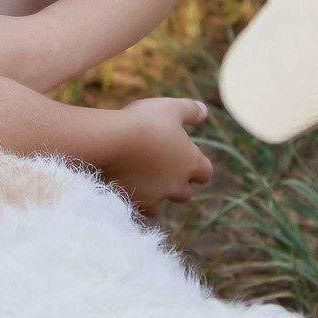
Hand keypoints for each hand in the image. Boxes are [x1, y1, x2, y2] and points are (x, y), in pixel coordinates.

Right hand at [104, 97, 214, 217]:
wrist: (112, 142)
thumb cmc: (144, 122)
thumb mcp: (170, 108)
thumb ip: (190, 110)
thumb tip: (204, 111)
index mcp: (191, 162)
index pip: (205, 173)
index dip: (196, 167)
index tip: (184, 158)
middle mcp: (178, 184)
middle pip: (185, 192)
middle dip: (176, 183)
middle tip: (160, 168)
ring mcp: (157, 197)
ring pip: (162, 204)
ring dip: (156, 195)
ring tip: (141, 180)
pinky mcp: (137, 203)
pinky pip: (141, 209)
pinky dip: (137, 201)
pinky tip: (127, 187)